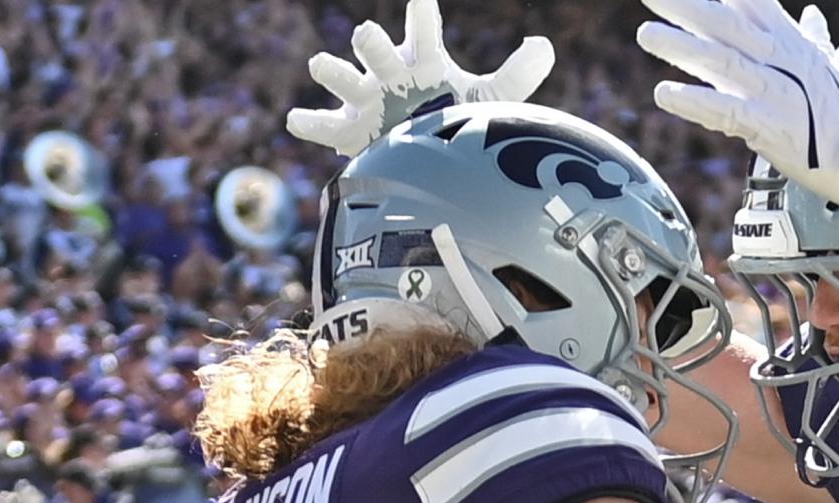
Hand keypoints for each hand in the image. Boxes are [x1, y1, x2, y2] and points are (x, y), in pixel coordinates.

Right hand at [287, 0, 555, 156]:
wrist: (426, 153)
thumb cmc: (451, 113)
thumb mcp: (489, 97)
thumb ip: (517, 74)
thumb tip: (543, 45)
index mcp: (421, 61)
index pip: (423, 30)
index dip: (422, 12)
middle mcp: (388, 73)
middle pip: (374, 48)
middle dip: (370, 41)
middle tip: (368, 37)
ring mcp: (364, 99)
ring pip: (340, 77)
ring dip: (331, 70)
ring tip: (322, 64)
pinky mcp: (347, 129)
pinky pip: (322, 126)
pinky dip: (307, 123)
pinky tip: (295, 120)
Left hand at [638, 0, 838, 213]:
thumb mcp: (829, 67)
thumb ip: (812, 38)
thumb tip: (810, 14)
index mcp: (792, 41)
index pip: (751, 2)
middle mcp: (782, 59)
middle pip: (726, 24)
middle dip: (686, 6)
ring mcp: (776, 92)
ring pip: (722, 61)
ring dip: (681, 47)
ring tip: (647, 35)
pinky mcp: (770, 126)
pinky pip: (725, 110)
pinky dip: (695, 101)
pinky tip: (665, 94)